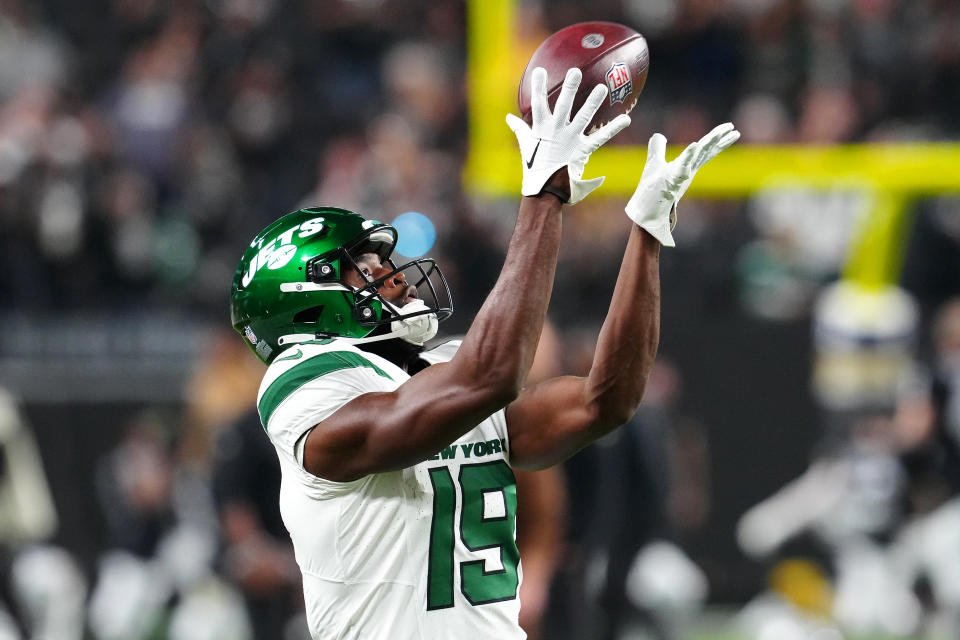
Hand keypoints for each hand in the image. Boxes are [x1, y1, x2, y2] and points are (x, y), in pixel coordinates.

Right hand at [506, 67, 630, 204]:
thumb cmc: (534, 168)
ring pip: (583, 117)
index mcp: (541, 128)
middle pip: (563, 105)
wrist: (544, 189)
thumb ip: (519, 129)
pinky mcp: (582, 150)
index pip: (538, 103)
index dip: (538, 86)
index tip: (540, 70)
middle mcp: (556, 130)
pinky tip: (626, 118)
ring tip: (603, 87)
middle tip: (575, 71)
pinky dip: (613, 128)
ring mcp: (570, 139)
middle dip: (569, 88)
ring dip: (593, 102)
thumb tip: (508, 118)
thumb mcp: (526, 145)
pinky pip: (600, 137)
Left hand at [626, 122, 739, 245]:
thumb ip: (658, 149)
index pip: (704, 149)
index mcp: (686, 165)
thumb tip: (658, 135)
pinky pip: (681, 168)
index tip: (731, 127)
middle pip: (706, 151)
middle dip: (719, 140)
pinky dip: (688, 157)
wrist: (646, 213)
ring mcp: (680, 176)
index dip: (717, 138)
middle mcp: (687, 170)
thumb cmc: (652, 191)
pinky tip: (694, 145)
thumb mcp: (654, 163)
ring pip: (697, 157)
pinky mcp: (671, 182)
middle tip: (734, 129)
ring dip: (708, 144)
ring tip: (719, 133)